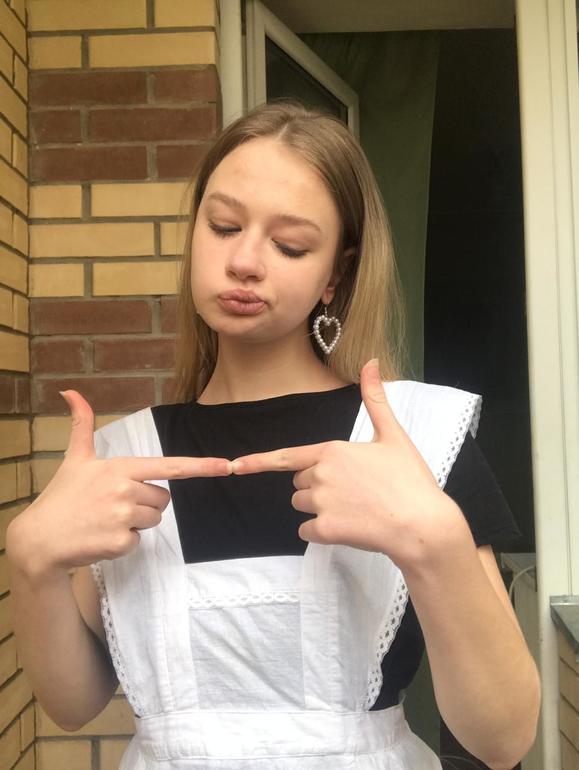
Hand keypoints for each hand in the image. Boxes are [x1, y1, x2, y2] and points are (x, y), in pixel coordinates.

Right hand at [7, 390, 231, 574]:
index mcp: (120, 467)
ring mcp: (123, 516)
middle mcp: (125, 488)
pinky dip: (124, 543)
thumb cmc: (61, 497)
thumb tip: (70, 391)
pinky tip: (101, 538)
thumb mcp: (74, 459)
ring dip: (135, 524)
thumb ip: (82, 425)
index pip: (169, 466)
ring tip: (106, 520)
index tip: (226, 466)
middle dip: (145, 503)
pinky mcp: (120, 542)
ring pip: (154, 519)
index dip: (200, 466)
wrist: (39, 539)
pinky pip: (139, 541)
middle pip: (163, 498)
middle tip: (113, 505)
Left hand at [231, 359, 461, 567]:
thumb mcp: (394, 435)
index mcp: (332, 450)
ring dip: (318, 509)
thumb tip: (371, 362)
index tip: (235, 466)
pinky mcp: (326, 530)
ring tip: (354, 508)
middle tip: (353, 490)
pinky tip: (349, 527)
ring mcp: (322, 503)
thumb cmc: (410, 479)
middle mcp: (320, 474)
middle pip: (299, 482)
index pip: (287, 457)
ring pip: (301, 506)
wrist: (423, 524)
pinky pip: (306, 531)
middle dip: (316, 486)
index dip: (258, 462)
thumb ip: (375, 400)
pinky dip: (321, 532)